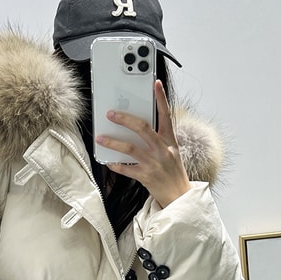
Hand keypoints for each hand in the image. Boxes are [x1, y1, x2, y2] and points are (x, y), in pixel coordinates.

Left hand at [96, 80, 190, 207]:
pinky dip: (115, 165)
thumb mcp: (172, 152)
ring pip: (130, 148)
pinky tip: (108, 162)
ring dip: (113, 142)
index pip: (166, 115)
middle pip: (142, 128)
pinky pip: (126, 169)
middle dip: (125, 119)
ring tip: (101, 138)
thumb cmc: (173, 172)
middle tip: (111, 114)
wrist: (179, 196)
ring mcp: (154, 163)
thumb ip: (158, 139)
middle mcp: (162, 149)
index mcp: (170, 141)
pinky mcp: (146, 176)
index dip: (161, 98)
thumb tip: (137, 127)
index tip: (155, 84)